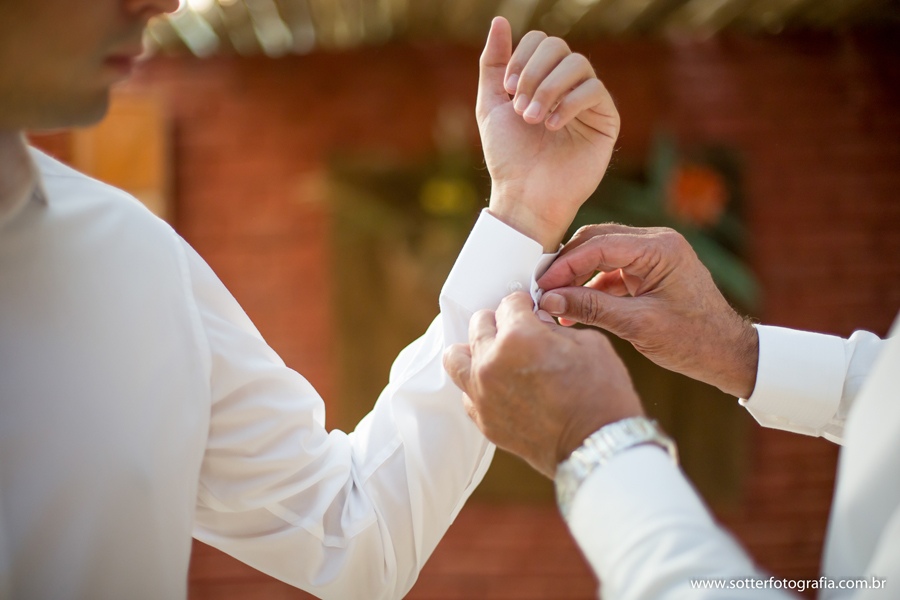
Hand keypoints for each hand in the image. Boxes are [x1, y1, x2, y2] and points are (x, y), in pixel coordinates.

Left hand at [443, 292, 642, 478]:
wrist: (597, 448)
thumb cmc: (601, 395)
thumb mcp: (588, 343)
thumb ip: (552, 328)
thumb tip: (536, 324)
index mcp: (518, 337)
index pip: (508, 304)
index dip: (523, 304)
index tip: (529, 310)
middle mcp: (492, 363)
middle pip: (478, 325)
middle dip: (499, 322)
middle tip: (515, 330)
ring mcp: (482, 394)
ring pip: (456, 357)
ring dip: (475, 349)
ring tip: (494, 354)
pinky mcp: (483, 420)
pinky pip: (466, 392)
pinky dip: (478, 384)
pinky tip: (500, 385)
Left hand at [477, 17, 619, 251]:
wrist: (524, 195)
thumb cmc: (508, 156)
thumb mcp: (490, 104)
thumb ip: (493, 63)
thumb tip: (499, 20)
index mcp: (541, 79)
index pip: (540, 41)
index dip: (522, 57)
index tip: (508, 87)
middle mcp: (567, 86)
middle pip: (558, 46)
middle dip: (534, 72)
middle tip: (520, 107)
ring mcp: (588, 102)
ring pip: (578, 64)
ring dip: (549, 88)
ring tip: (533, 119)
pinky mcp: (606, 120)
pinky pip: (594, 90)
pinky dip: (570, 103)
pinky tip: (552, 126)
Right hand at [537, 225, 758, 398]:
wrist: (726, 354)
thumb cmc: (692, 340)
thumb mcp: (637, 325)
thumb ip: (591, 308)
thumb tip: (550, 300)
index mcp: (660, 248)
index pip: (599, 245)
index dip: (565, 265)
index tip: (542, 285)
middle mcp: (657, 242)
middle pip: (597, 241)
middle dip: (567, 265)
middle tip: (542, 289)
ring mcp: (653, 255)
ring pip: (600, 254)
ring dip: (576, 277)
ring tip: (554, 302)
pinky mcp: (648, 271)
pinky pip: (611, 271)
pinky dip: (591, 288)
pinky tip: (573, 309)